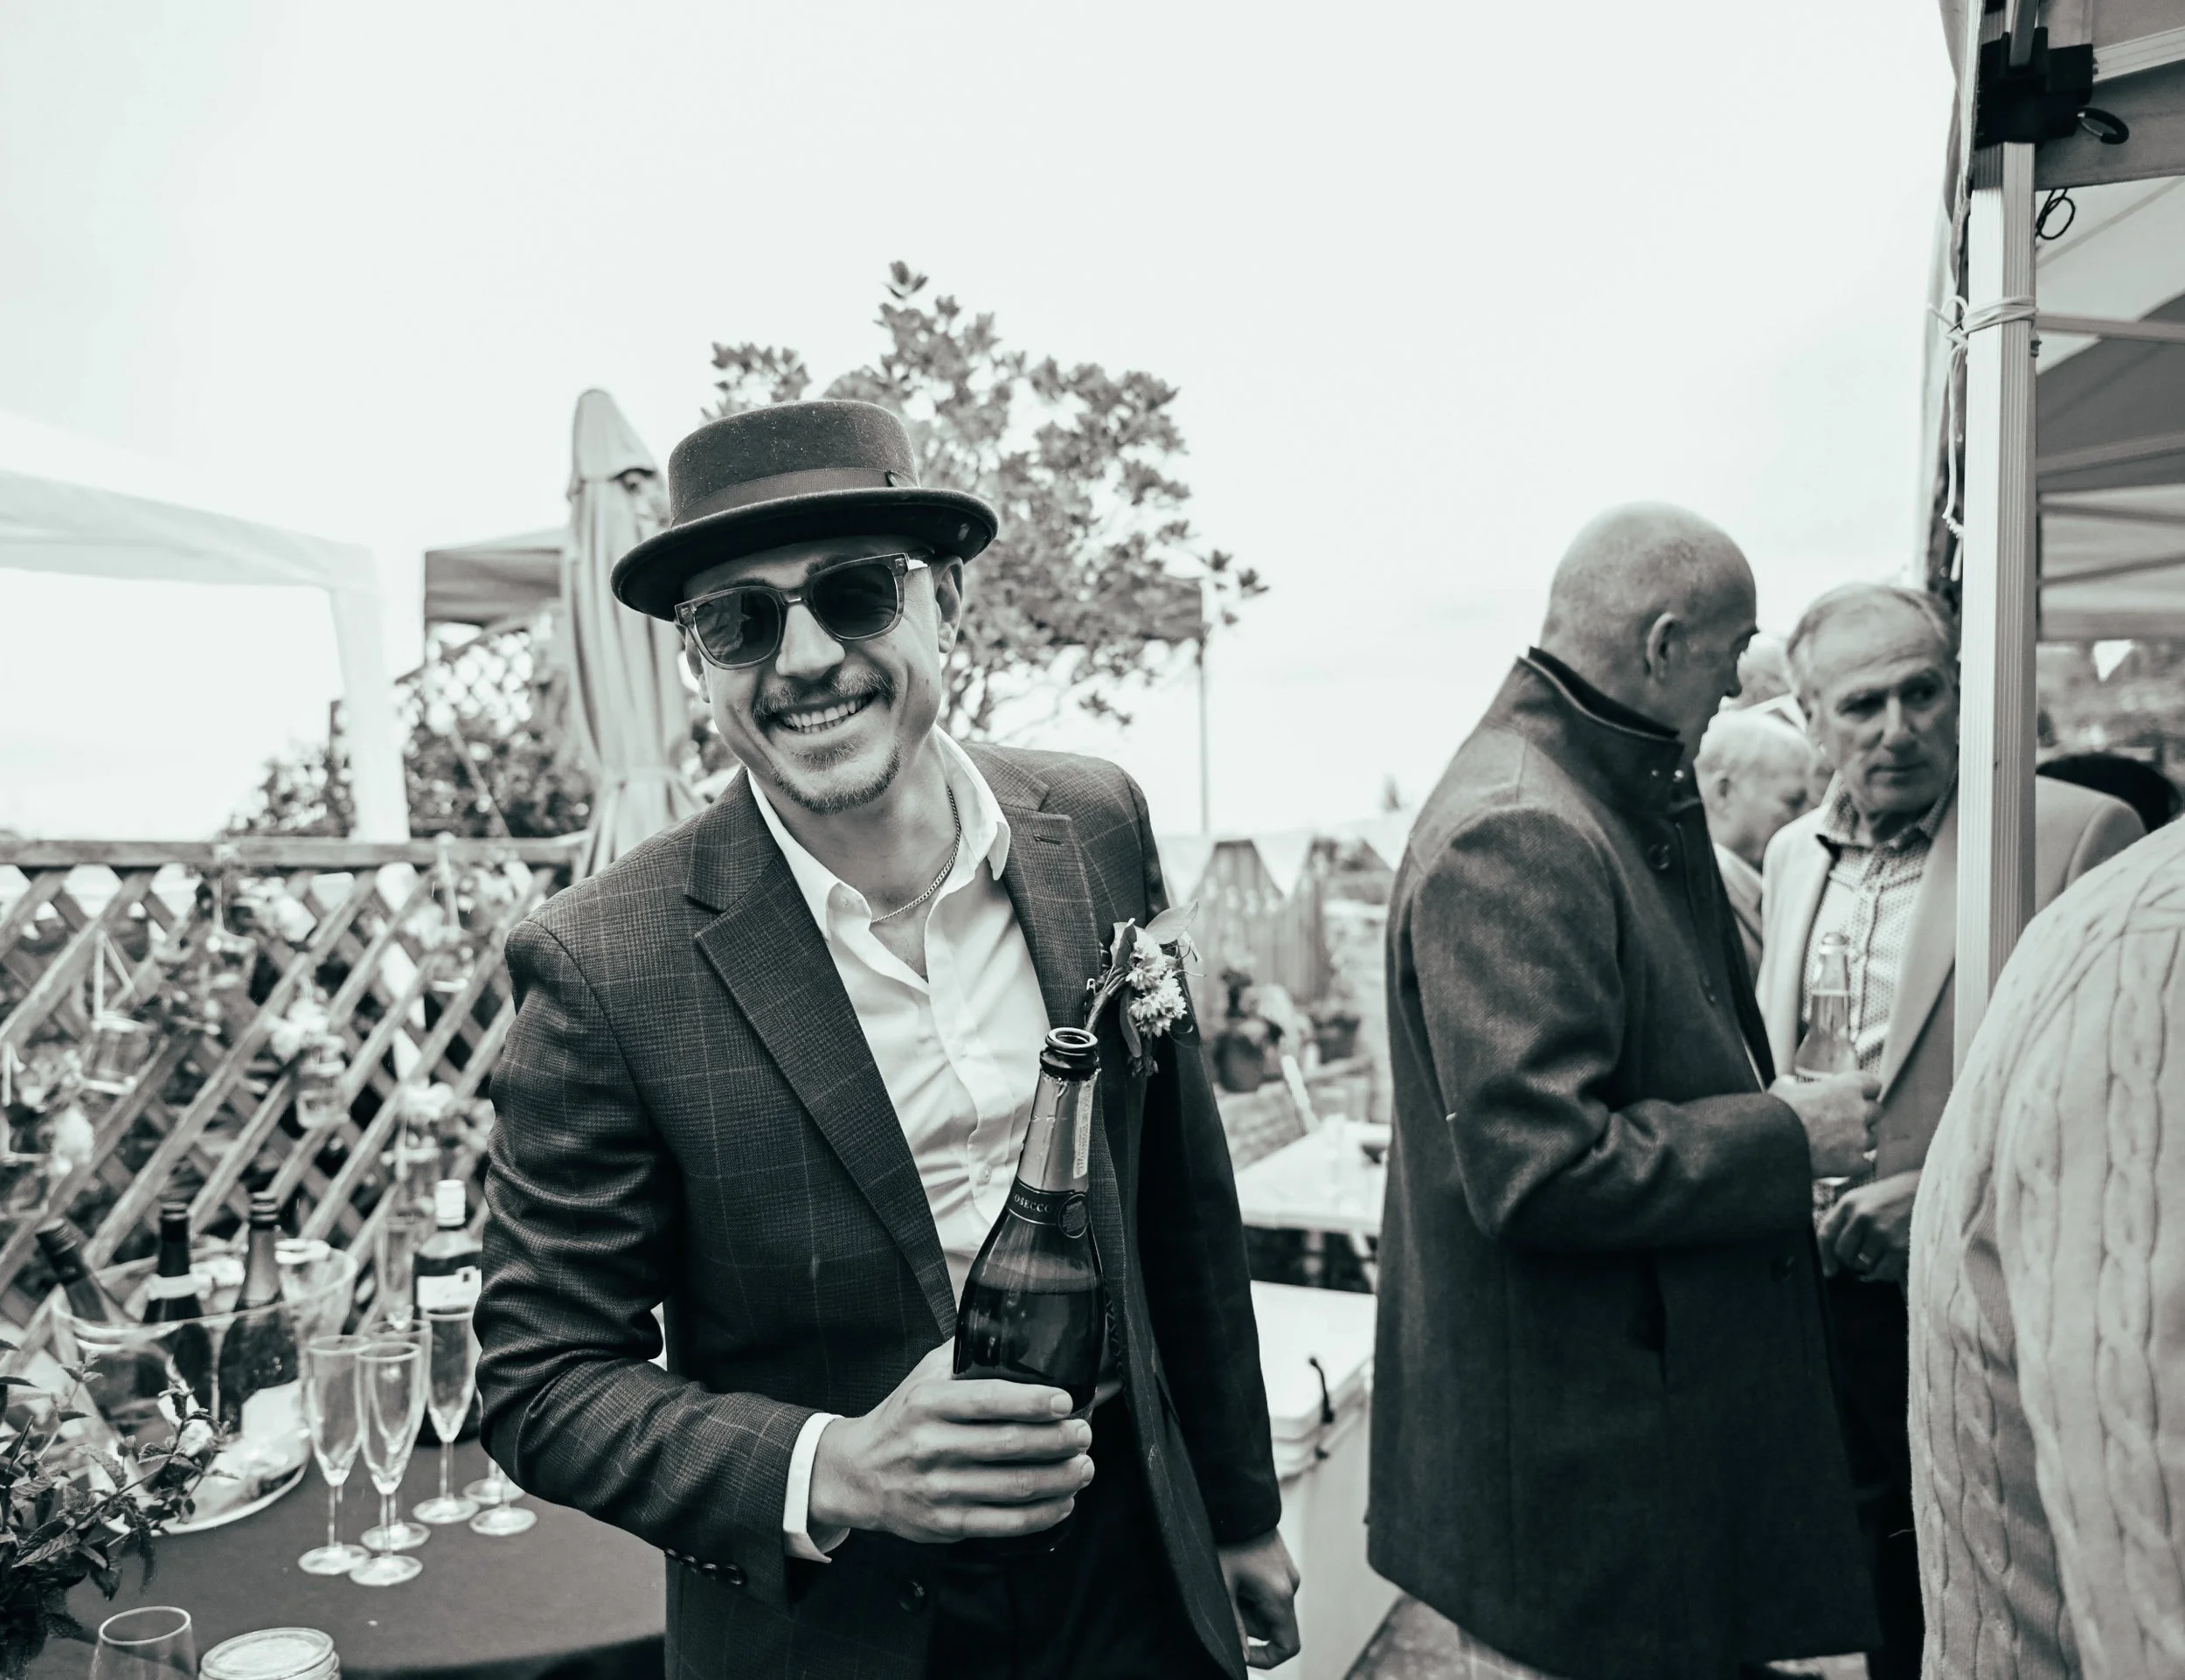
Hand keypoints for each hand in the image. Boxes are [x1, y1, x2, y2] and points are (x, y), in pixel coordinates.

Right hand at [806, 1342, 1093, 1543]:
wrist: (856, 1474)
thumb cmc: (900, 1420)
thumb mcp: (921, 1378)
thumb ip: (962, 1353)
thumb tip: (1010, 1327)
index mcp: (928, 1403)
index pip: (987, 1400)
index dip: (1031, 1401)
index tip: (1065, 1401)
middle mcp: (930, 1445)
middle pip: (1009, 1444)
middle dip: (1058, 1440)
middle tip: (1084, 1434)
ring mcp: (937, 1488)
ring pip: (1013, 1487)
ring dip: (1059, 1478)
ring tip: (1083, 1467)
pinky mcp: (944, 1524)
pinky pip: (1003, 1523)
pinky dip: (1041, 1514)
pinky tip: (1062, 1501)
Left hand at [1218, 1528, 1300, 1669]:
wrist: (1237, 1503)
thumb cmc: (1227, 1543)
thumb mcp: (1224, 1587)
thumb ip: (1235, 1625)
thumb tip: (1242, 1656)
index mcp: (1280, 1595)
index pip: (1288, 1646)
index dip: (1267, 1659)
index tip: (1242, 1653)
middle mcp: (1291, 1586)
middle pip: (1273, 1627)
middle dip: (1248, 1622)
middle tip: (1226, 1598)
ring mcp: (1289, 1574)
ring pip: (1270, 1609)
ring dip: (1249, 1605)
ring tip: (1230, 1579)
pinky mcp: (1283, 1565)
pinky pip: (1271, 1592)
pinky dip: (1253, 1591)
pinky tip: (1237, 1570)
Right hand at [1769, 1071, 1880, 1180]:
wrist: (1775, 1142)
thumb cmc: (1779, 1112)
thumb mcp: (1783, 1089)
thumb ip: (1793, 1085)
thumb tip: (1790, 1084)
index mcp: (1848, 1087)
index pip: (1873, 1085)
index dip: (1864, 1091)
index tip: (1857, 1095)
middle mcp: (1861, 1110)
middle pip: (1876, 1111)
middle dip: (1864, 1116)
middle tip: (1846, 1121)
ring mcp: (1860, 1138)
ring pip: (1872, 1138)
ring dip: (1860, 1140)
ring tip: (1840, 1144)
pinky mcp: (1855, 1162)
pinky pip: (1865, 1163)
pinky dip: (1854, 1163)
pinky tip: (1840, 1162)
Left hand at [1816, 1169, 1919, 1280]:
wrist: (1937, 1189)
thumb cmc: (1902, 1195)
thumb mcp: (1869, 1196)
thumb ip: (1850, 1217)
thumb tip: (1837, 1252)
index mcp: (1850, 1202)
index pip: (1826, 1233)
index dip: (1825, 1255)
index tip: (1830, 1270)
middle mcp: (1861, 1216)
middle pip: (1843, 1253)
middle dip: (1852, 1261)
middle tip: (1867, 1258)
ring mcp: (1880, 1231)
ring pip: (1863, 1265)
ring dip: (1871, 1266)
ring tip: (1884, 1256)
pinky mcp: (1899, 1246)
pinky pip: (1882, 1272)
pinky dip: (1886, 1273)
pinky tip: (1894, 1262)